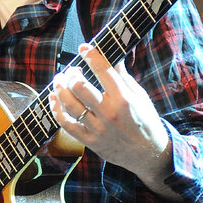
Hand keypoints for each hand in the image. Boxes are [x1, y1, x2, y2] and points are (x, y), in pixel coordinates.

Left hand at [49, 43, 169, 180]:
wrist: (148, 154)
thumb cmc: (145, 121)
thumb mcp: (140, 96)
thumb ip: (123, 76)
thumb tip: (113, 56)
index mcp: (124, 98)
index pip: (102, 70)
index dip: (90, 55)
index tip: (83, 48)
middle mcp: (109, 113)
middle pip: (80, 87)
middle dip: (71, 74)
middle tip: (71, 70)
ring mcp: (98, 128)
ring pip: (70, 104)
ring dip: (59, 88)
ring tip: (58, 80)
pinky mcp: (90, 141)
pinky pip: (66, 124)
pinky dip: (56, 110)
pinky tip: (53, 99)